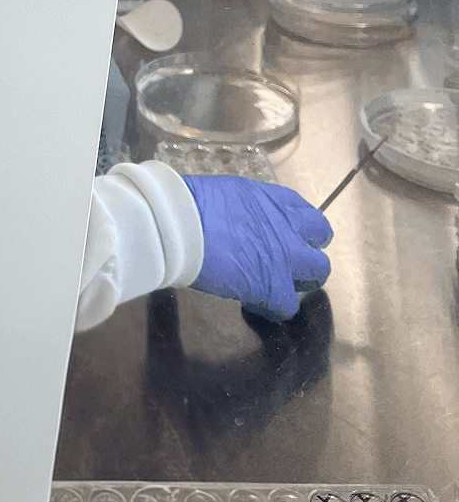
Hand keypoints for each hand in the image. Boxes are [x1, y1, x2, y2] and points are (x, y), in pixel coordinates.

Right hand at [184, 175, 331, 320]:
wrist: (180, 224)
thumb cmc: (192, 203)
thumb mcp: (230, 193)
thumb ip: (250, 209)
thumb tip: (246, 222)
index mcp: (275, 200)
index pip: (308, 214)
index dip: (301, 228)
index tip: (289, 235)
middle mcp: (288, 227)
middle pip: (321, 241)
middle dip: (307, 252)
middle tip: (286, 261)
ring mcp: (286, 260)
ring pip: (318, 273)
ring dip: (299, 279)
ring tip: (277, 284)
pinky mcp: (274, 289)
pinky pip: (289, 307)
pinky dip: (274, 308)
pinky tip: (256, 303)